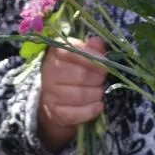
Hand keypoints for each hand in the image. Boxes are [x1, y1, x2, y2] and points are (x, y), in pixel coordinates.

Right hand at [37, 37, 106, 151]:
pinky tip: (98, 106)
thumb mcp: (83, 55)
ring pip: (78, 95)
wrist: (58, 98)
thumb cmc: (75, 70)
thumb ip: (92, 48)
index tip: (105, 63)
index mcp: (56, 53)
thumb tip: (97, 41)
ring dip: (95, 94)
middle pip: (80, 75)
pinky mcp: (54, 112)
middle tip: (103, 79)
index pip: (73, 51)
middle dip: (98, 78)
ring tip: (99, 91)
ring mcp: (49, 93)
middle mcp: (48, 72)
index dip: (93, 58)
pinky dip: (90, 110)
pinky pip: (74, 113)